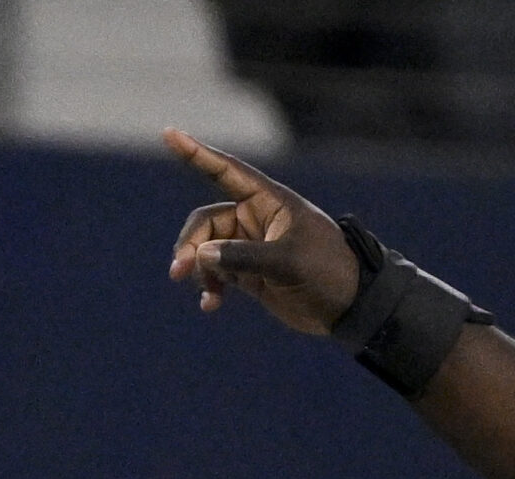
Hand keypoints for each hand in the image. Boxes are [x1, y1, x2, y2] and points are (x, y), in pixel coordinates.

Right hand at [164, 129, 359, 333]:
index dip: (196, 154)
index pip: (226, 172)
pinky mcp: (247, 272)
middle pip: (206, 223)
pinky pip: (214, 273)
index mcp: (270, 203)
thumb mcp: (288, 263)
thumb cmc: (328, 273)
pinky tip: (211, 305)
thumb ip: (242, 257)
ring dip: (198, 271)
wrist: (349, 306)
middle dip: (190, 245)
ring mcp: (250, 246)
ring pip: (205, 250)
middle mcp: (256, 219)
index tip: (169, 133)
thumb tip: (199, 255)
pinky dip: (208, 287)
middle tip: (180, 271)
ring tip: (207, 296)